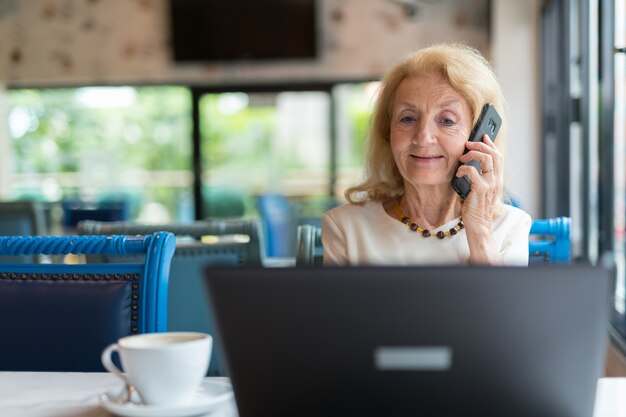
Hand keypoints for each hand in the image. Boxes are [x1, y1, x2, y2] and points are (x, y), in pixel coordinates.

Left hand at [454, 134, 503, 263]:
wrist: (479, 225)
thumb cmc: (476, 208)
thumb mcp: (479, 190)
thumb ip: (479, 177)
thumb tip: (469, 164)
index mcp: (497, 180)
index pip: (499, 156)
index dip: (491, 144)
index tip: (483, 136)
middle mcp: (496, 180)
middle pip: (495, 154)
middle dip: (480, 145)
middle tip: (468, 143)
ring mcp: (490, 185)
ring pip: (487, 159)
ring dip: (473, 154)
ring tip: (462, 157)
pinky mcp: (480, 190)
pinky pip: (473, 172)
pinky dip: (464, 168)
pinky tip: (458, 172)